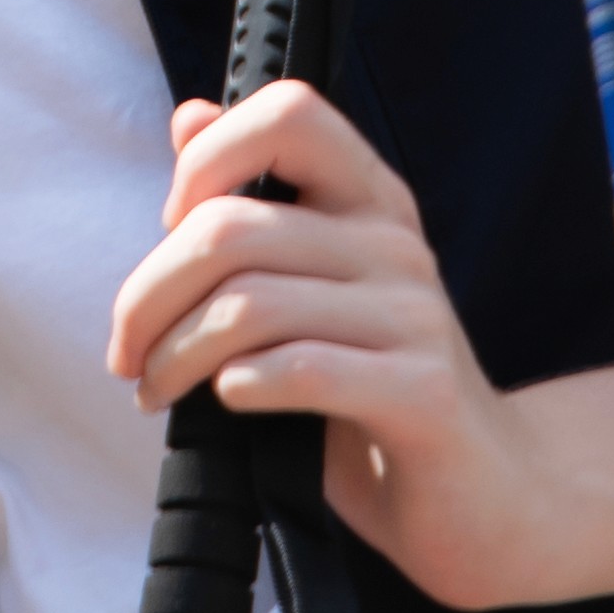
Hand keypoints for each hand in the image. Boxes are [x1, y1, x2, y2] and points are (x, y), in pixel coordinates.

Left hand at [102, 79, 613, 612]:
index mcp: (370, 201)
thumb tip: (187, 118)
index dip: (209, 157)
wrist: (486, 500)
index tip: (171, 228)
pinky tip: (227, 403)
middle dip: (148, 294)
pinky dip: (240, 386)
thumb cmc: (377, 397)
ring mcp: (415, 317)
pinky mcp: (422, 393)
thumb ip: (256, 211)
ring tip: (156, 391)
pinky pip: (301, 369)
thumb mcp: (313, 293)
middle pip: (231, 228)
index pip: (288, 112)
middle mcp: (395, 244)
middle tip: (127, 352)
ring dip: (177, 355)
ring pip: (248, 305)